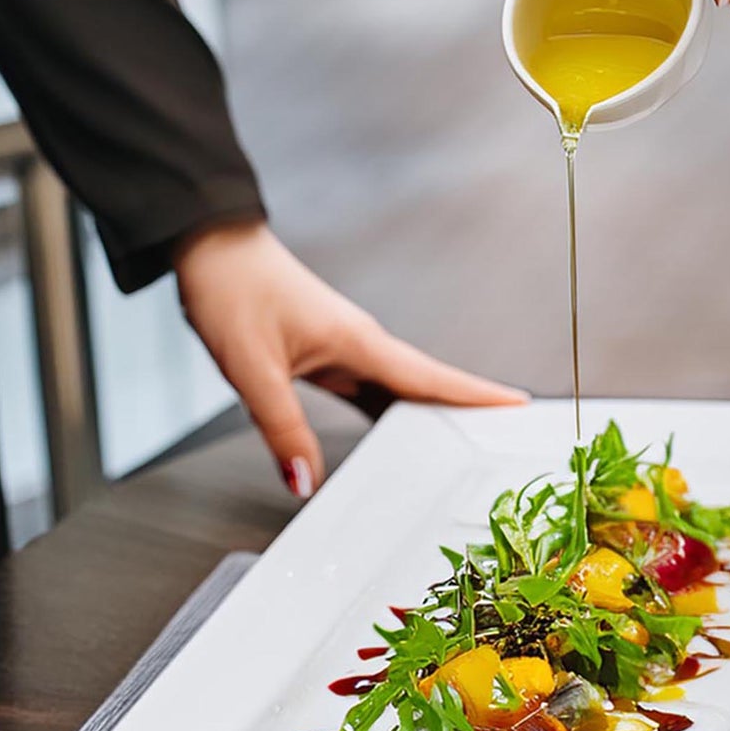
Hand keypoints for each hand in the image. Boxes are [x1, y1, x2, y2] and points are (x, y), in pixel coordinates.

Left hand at [173, 219, 525, 496]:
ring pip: (398, 388)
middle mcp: (361, 342)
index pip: (430, 376)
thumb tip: (304, 482)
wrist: (211, 247)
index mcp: (358, 341)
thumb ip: (281, 427)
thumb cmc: (232, 291)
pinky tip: (390, 435)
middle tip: (503, 440)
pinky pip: (369, 388)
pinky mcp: (326, 350)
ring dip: (428, 413)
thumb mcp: (252, 368)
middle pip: (426, 384)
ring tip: (458, 449)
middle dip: (467, 410)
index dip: (475, 394)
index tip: (518, 405)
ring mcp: (346, 346)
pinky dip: (388, 411)